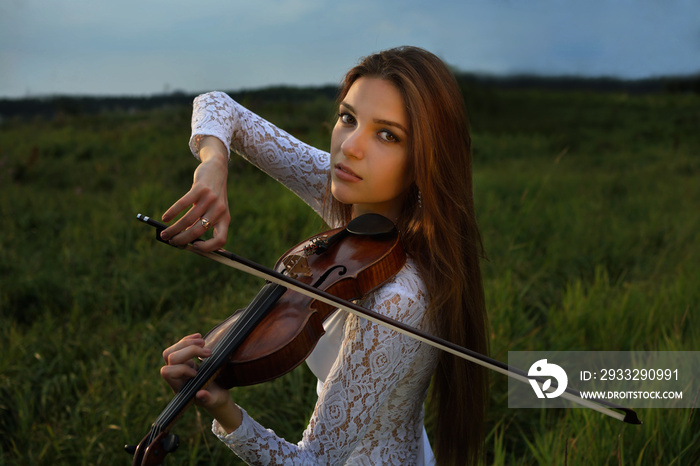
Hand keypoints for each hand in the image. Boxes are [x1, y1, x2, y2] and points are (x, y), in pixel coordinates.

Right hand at [160, 137, 230, 251]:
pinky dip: (172, 212)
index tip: (194, 247)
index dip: (208, 247)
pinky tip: (165, 218)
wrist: (217, 170)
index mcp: (225, 219)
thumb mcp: (213, 210)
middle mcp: (220, 210)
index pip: (221, 240)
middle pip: (199, 231)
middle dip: (182, 239)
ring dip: (174, 229)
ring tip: (164, 233)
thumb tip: (185, 240)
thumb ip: (203, 223)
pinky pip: (184, 204)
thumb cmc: (212, 195)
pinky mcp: (201, 188)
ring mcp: (211, 199)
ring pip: (188, 219)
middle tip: (171, 242)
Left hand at [161, 333, 241, 431]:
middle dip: (189, 351)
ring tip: (203, 342)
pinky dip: (189, 339)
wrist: (216, 394)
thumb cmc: (215, 399)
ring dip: (187, 343)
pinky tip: (199, 337)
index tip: (197, 373)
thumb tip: (200, 394)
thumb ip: (207, 399)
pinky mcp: (186, 359)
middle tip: (209, 352)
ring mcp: (180, 365)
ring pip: (171, 350)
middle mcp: (176, 375)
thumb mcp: (215, 401)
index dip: (182, 369)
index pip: (168, 372)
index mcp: (179, 386)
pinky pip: (180, 345)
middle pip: (170, 357)